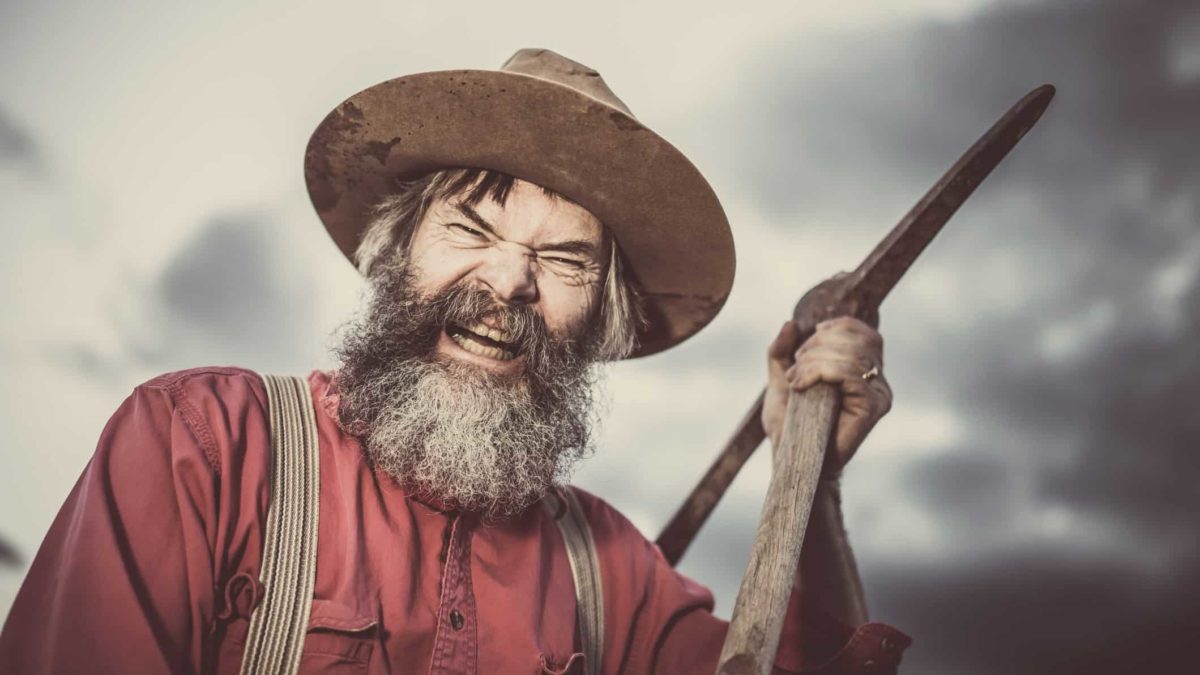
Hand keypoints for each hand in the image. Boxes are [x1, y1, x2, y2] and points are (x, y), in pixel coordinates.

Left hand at [762, 317, 891, 474]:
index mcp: (863, 371)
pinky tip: (801, 385)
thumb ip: (782, 352)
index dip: (833, 328)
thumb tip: (790, 323)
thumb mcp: (780, 381)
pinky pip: (851, 374)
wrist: (792, 461)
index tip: (804, 346)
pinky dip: (820, 371)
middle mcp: (876, 381)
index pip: (861, 332)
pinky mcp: (873, 407)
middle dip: (816, 345)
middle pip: (856, 338)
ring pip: (851, 354)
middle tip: (794, 368)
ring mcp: (878, 394)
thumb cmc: (789, 427)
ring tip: (795, 379)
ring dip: (813, 361)